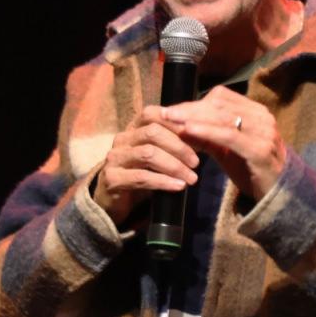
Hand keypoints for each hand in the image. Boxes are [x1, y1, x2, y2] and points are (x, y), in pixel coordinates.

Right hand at [93, 106, 199, 224]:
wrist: (114, 202)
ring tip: (192, 178)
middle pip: (152, 133)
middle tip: (196, 162)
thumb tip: (203, 136)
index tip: (196, 135)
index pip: (151, 114)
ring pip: (148, 154)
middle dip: (179, 146)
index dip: (174, 122)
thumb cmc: (141, 175)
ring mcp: (115, 158)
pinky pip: (142, 177)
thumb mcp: (158, 156)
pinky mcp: (112, 178)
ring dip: (174, 166)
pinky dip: (164, 181)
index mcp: (133, 129)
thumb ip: (173, 145)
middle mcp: (122, 139)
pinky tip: (178, 186)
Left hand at [161, 85, 285, 199]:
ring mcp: (264, 132)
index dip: (195, 102)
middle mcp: (262, 117)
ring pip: (223, 117)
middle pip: (219, 104)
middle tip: (165, 114)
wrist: (278, 195)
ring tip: (172, 121)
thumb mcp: (226, 150)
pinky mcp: (260, 149)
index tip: (172, 110)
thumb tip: (178, 126)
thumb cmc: (251, 170)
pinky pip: (229, 135)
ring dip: (194, 117)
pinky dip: (207, 131)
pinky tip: (189, 131)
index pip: (221, 97)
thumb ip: (206, 137)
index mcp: (256, 112)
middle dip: (190, 109)